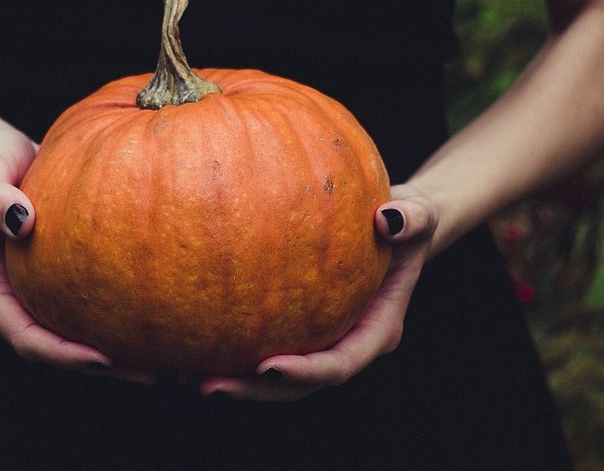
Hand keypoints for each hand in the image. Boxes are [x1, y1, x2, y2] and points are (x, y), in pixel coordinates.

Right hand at [0, 125, 156, 383]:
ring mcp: (35, 293)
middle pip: (56, 351)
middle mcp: (12, 300)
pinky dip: (120, 322)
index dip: (63, 355)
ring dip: (119, 355)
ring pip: (76, 338)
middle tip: (157, 374)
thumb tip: (22, 222)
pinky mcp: (57, 281)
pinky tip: (162, 320)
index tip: (104, 358)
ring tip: (170, 361)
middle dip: (104, 368)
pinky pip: (89, 311)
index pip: (25, 338)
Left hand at [198, 183, 438, 401]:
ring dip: (234, 381)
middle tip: (208, 385)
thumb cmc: (405, 218)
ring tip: (184, 376)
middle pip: (299, 386)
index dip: (306, 374)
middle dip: (255, 391)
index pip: (340, 364)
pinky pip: (259, 344)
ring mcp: (319, 340)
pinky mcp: (295, 327)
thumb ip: (411, 218)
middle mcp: (345, 343)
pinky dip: (227, 349)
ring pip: (274, 377)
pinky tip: (185, 343)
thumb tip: (388, 219)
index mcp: (377, 330)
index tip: (268, 367)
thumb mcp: (419, 212)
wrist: (393, 225)